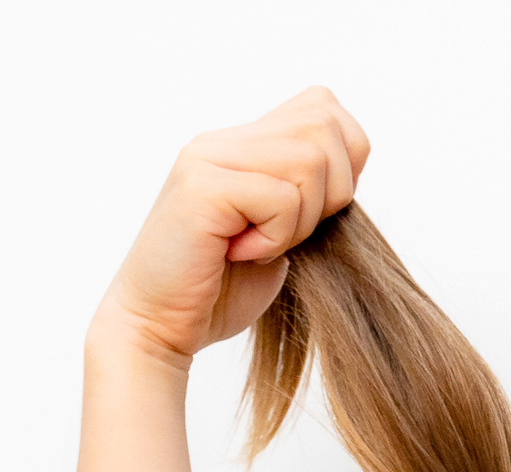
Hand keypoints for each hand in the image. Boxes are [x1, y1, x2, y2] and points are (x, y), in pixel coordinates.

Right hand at [91, 86, 370, 364]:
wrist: (159, 326)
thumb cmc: (220, 290)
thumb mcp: (282, 234)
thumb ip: (309, 194)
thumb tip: (352, 170)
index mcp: (243, 143)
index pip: (324, 107)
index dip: (344, 163)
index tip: (314, 215)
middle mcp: (224, 140)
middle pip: (325, 127)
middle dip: (331, 193)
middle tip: (287, 236)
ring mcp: (209, 157)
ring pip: (309, 161)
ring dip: (300, 221)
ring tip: (259, 247)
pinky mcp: (202, 187)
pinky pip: (281, 198)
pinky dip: (276, 239)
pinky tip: (240, 255)